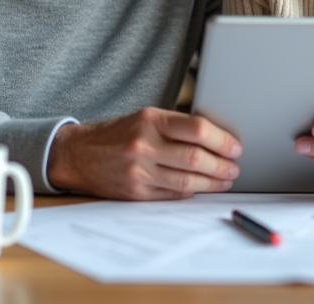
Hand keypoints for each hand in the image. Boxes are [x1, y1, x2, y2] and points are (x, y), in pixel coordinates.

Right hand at [47, 107, 241, 199]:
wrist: (78, 154)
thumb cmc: (117, 133)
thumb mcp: (144, 117)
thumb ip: (176, 125)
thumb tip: (215, 138)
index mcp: (150, 120)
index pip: (197, 129)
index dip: (222, 140)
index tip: (235, 147)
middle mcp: (144, 145)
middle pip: (196, 158)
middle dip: (222, 165)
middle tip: (234, 167)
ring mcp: (139, 171)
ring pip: (187, 181)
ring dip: (212, 183)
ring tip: (224, 180)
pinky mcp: (136, 193)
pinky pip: (172, 195)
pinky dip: (191, 192)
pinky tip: (201, 188)